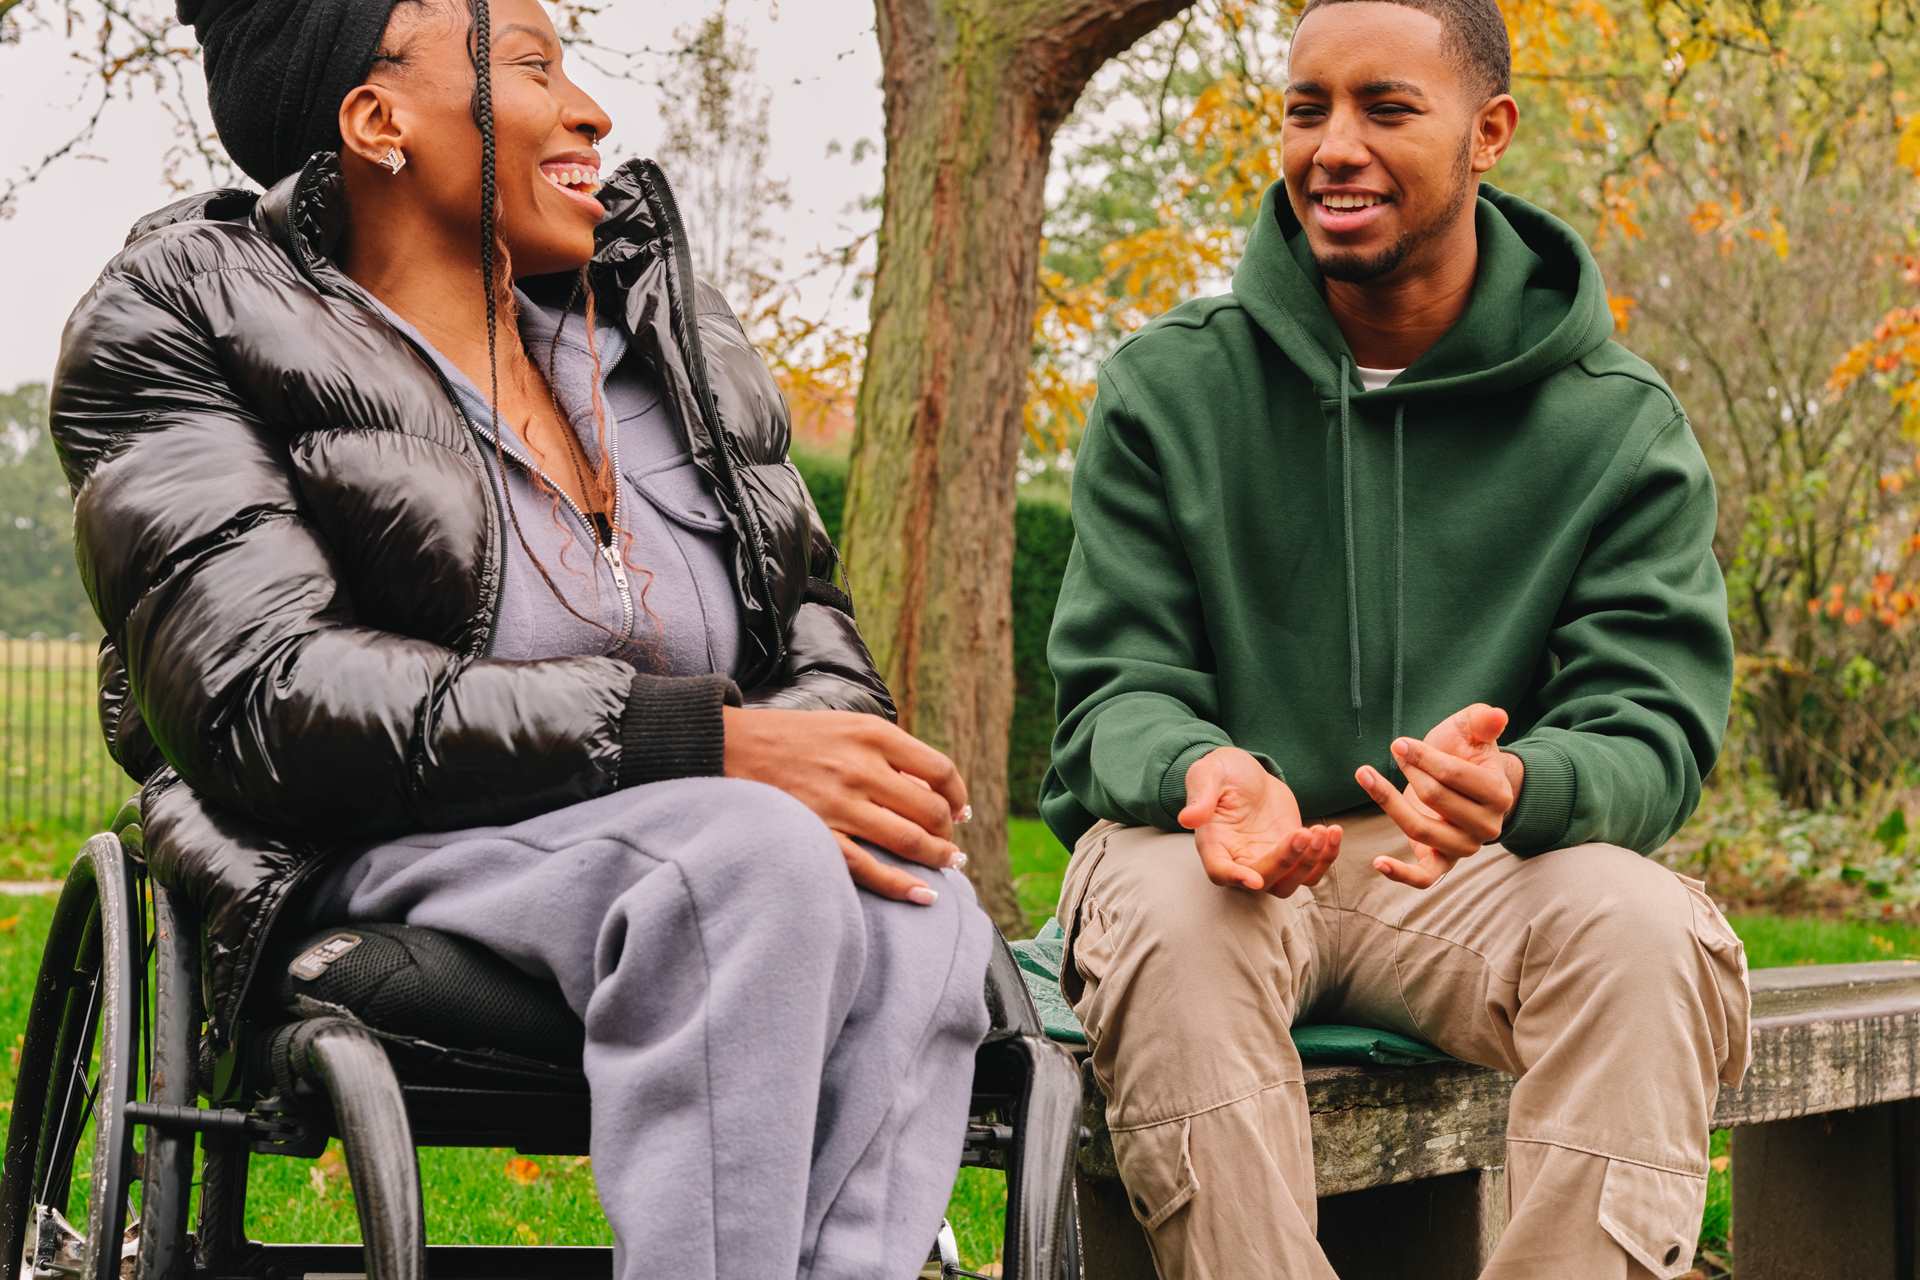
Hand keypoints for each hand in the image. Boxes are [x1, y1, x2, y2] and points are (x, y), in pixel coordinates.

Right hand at [723, 707, 967, 904]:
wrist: (729, 745)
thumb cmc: (793, 738)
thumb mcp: (846, 727)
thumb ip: (888, 754)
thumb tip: (932, 792)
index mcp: (872, 734)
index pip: (939, 770)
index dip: (958, 796)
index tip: (961, 811)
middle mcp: (861, 767)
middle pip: (930, 809)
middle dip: (948, 832)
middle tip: (950, 844)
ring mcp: (838, 803)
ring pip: (909, 840)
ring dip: (937, 858)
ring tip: (947, 865)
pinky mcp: (816, 833)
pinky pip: (869, 867)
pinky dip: (902, 885)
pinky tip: (924, 895)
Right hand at [1179, 747, 1342, 896]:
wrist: (1246, 772)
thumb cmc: (1221, 771)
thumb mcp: (1208, 774)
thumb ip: (1201, 796)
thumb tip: (1187, 819)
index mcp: (1215, 844)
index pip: (1220, 871)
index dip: (1235, 878)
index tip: (1253, 879)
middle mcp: (1240, 859)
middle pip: (1263, 880)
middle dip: (1286, 862)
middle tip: (1302, 833)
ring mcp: (1267, 860)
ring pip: (1290, 883)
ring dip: (1310, 864)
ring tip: (1322, 831)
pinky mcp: (1292, 853)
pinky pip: (1312, 869)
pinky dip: (1326, 857)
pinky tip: (1333, 831)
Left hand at [1355, 703, 1522, 888]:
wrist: (1465, 783)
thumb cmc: (1465, 753)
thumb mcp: (1472, 731)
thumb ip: (1482, 721)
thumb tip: (1497, 715)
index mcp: (1498, 792)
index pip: (1453, 775)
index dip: (1422, 757)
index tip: (1400, 744)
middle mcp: (1487, 826)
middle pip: (1435, 798)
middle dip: (1410, 771)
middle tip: (1395, 750)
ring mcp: (1465, 847)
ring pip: (1420, 829)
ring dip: (1388, 801)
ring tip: (1365, 775)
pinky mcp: (1443, 863)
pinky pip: (1424, 877)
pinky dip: (1400, 873)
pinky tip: (1377, 861)